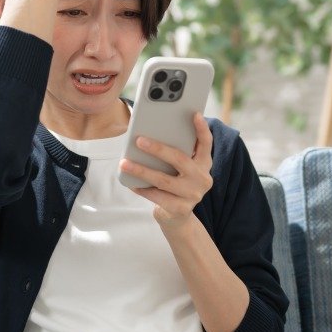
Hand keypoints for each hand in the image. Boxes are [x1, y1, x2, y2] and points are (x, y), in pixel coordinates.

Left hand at [120, 113, 213, 229]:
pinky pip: (157, 196)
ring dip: (141, 170)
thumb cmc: (174, 184)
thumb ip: (174, 154)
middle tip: (139, 140)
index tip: (195, 114)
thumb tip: (148, 137)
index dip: (202, 129)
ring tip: (124, 163)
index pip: (206, 144)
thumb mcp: (179, 169)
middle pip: (180, 159)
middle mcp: (202, 178)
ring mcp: (193, 195)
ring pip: (164, 180)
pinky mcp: (181, 209)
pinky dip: (142, 188)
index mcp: (204, 164)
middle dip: (158, 149)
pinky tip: (130, 182)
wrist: (178, 216)